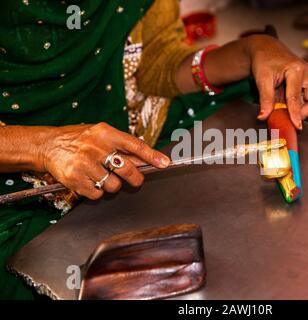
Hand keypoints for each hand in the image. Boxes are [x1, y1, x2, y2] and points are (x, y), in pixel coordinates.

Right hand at [41, 123, 169, 199]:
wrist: (48, 145)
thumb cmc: (80, 140)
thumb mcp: (102, 135)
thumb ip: (123, 147)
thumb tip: (148, 159)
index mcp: (106, 133)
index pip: (135, 145)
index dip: (152, 156)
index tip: (165, 163)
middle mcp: (96, 148)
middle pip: (127, 169)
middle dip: (136, 178)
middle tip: (135, 180)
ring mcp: (85, 164)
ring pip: (113, 185)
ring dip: (112, 185)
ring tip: (103, 176)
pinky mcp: (75, 179)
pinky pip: (97, 195)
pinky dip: (97, 192)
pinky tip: (91, 182)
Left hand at [247, 35, 307, 128]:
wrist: (266, 49)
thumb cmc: (263, 61)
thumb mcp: (262, 79)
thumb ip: (265, 99)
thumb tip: (263, 117)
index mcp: (296, 70)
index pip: (296, 97)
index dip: (295, 114)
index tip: (296, 127)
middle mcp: (307, 72)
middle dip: (304, 112)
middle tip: (290, 121)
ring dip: (302, 109)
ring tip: (286, 112)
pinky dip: (299, 105)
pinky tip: (287, 107)